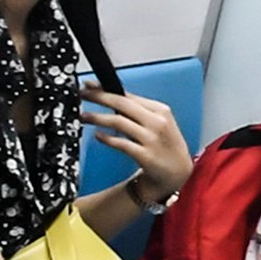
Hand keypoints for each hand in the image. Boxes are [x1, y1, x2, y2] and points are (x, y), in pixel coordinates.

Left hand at [80, 87, 192, 204]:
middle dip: (99, 97)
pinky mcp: (146, 156)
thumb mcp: (157, 124)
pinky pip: (122, 144)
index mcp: (160, 110)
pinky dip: (108, 139)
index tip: (89, 85)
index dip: (105, 89)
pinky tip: (98, 136)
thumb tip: (111, 98)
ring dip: (98, 117)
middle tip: (82, 94)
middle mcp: (157, 122)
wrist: (178, 173)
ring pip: (119, 122)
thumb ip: (138, 112)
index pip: (128, 95)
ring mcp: (152, 139)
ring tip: (84, 117)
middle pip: (122, 104)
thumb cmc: (165, 146)